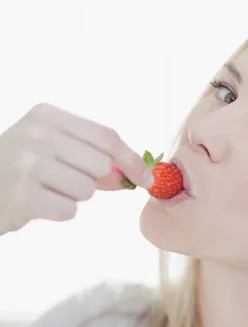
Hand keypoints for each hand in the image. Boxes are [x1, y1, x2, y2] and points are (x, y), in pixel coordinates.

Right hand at [0, 103, 152, 234]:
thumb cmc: (22, 169)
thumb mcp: (54, 149)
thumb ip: (94, 157)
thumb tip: (139, 174)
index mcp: (47, 115)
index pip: (106, 137)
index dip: (132, 159)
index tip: (147, 177)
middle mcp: (36, 134)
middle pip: (101, 164)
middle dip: (96, 180)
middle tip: (69, 180)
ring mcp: (27, 163)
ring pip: (86, 189)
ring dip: (73, 196)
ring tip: (47, 189)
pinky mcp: (23, 195)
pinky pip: (69, 210)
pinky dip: (59, 211)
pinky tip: (38, 202)